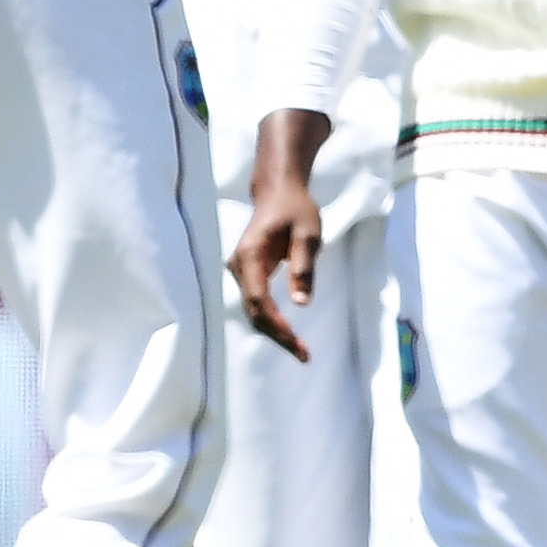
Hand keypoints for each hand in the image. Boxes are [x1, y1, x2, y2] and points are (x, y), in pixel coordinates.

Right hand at [226, 107, 333, 361]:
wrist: (278, 190)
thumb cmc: (295, 208)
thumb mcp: (307, 234)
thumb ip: (302, 267)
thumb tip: (300, 303)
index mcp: (250, 254)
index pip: (257, 297)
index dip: (274, 321)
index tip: (294, 338)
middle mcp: (239, 266)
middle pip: (253, 309)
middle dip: (276, 335)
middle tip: (303, 356)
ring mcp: (241, 271)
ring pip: (253, 310)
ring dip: (274, 332)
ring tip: (299, 351)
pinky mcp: (249, 275)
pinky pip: (256, 303)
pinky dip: (271, 321)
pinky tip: (287, 335)